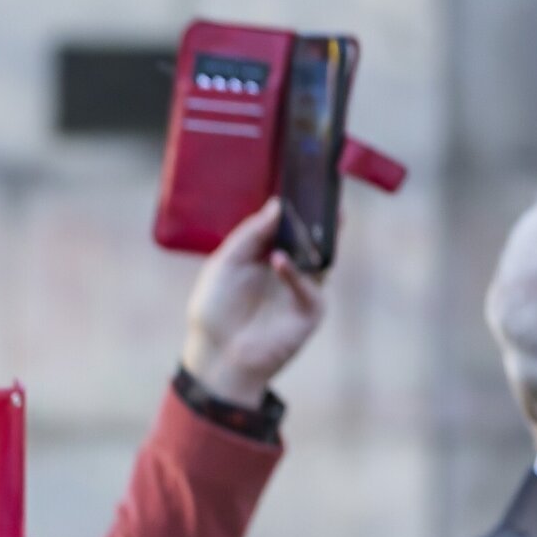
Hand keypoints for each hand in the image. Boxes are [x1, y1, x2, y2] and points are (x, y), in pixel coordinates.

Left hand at [184, 198, 324, 406]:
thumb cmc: (215, 311)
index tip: (303, 180)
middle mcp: (291, 268)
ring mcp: (303, 289)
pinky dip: (295, 274)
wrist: (216, 356)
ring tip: (311, 217)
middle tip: (322, 191)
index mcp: (268, 254)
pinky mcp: (309, 311)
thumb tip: (276, 205)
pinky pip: (310, 288)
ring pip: (321, 258)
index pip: (290, 225)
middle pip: (313, 237)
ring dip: (317, 239)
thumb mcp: (224, 264)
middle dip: (319, 217)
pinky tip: (278, 262)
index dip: (297, 206)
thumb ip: (249, 235)